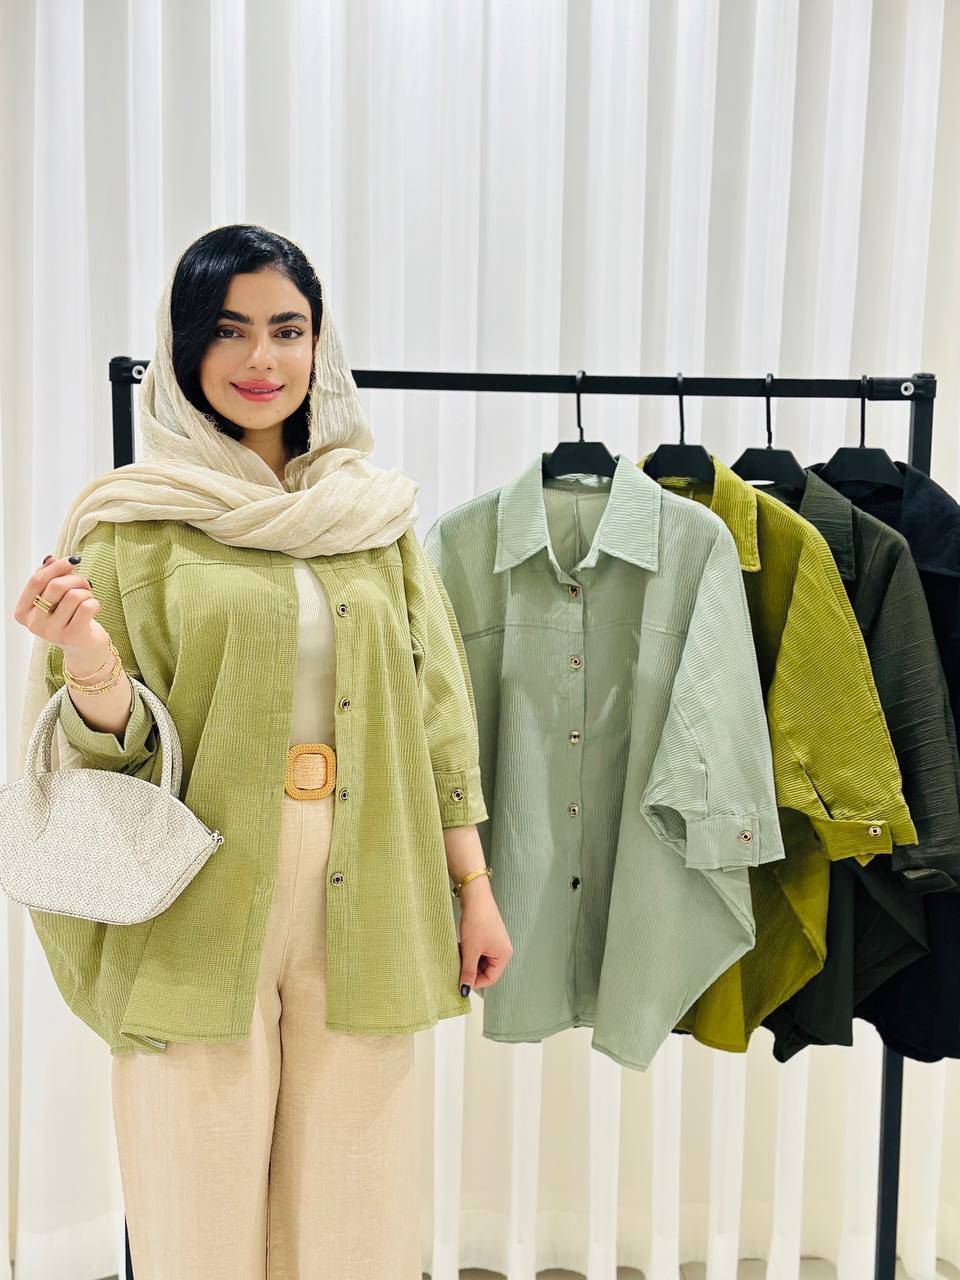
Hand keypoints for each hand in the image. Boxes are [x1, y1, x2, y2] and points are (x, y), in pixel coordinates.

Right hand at [13, 554, 107, 669]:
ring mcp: (52, 632)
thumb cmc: (68, 619)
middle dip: (76, 578)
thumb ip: (48, 578)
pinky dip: (95, 603)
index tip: (72, 561)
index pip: (36, 581)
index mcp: (23, 612)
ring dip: (86, 592)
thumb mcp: (54, 599)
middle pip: (55, 586)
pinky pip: (87, 606)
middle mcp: (34, 624)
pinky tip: (93, 610)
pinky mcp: (72, 637)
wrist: (83, 648)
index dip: (56, 567)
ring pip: (74, 595)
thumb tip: (49, 559)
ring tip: (87, 599)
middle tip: (85, 583)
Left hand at [457, 880, 512, 993]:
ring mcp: (496, 942)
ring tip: (458, 954)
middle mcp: (503, 950)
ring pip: (480, 960)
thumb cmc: (477, 922)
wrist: (475, 897)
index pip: (490, 979)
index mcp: (504, 955)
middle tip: (457, 967)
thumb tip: (465, 990)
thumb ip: (468, 971)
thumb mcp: (471, 950)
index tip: (460, 982)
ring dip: (469, 960)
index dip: (475, 982)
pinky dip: (469, 952)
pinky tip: (461, 947)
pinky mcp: (488, 935)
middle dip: (471, 970)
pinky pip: (479, 951)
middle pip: (486, 970)